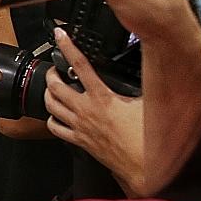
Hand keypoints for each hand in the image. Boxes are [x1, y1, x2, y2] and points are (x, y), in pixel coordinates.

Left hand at [44, 29, 146, 195]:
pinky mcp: (78, 140)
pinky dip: (52, 118)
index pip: (79, 64)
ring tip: (52, 87)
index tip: (60, 34)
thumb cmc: (146, 139)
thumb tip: (152, 69)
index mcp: (102, 97)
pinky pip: (55, 127)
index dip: (67, 46)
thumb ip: (144, 85)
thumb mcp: (148, 103)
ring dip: (48, 93)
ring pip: (50, 105)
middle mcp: (85, 110)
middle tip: (54, 68)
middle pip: (55, 86)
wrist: (142, 166)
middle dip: (51, 73)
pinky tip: (56, 114)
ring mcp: (79, 125)